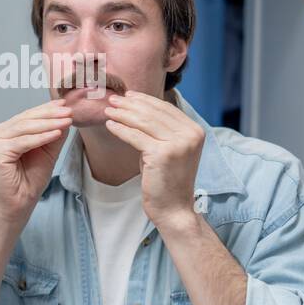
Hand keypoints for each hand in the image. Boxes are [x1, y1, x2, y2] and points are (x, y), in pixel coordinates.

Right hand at [0, 99, 73, 227]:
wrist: (18, 204)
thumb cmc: (29, 181)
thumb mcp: (47, 153)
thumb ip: (54, 135)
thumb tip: (66, 116)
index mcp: (7, 131)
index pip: (29, 115)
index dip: (48, 109)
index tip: (66, 104)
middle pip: (27, 119)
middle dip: (50, 114)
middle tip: (69, 110)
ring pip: (26, 128)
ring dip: (49, 123)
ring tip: (67, 120)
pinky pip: (24, 141)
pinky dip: (41, 137)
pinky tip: (56, 133)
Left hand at [103, 90, 203, 229]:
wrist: (174, 209)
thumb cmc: (168, 179)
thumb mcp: (169, 149)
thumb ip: (161, 129)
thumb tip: (138, 106)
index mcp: (195, 130)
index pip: (166, 108)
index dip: (145, 100)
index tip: (128, 95)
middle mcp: (190, 135)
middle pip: (154, 113)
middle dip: (130, 104)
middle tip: (112, 100)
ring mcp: (178, 144)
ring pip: (143, 122)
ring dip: (123, 114)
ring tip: (108, 111)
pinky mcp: (162, 154)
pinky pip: (135, 136)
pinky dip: (120, 129)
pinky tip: (109, 125)